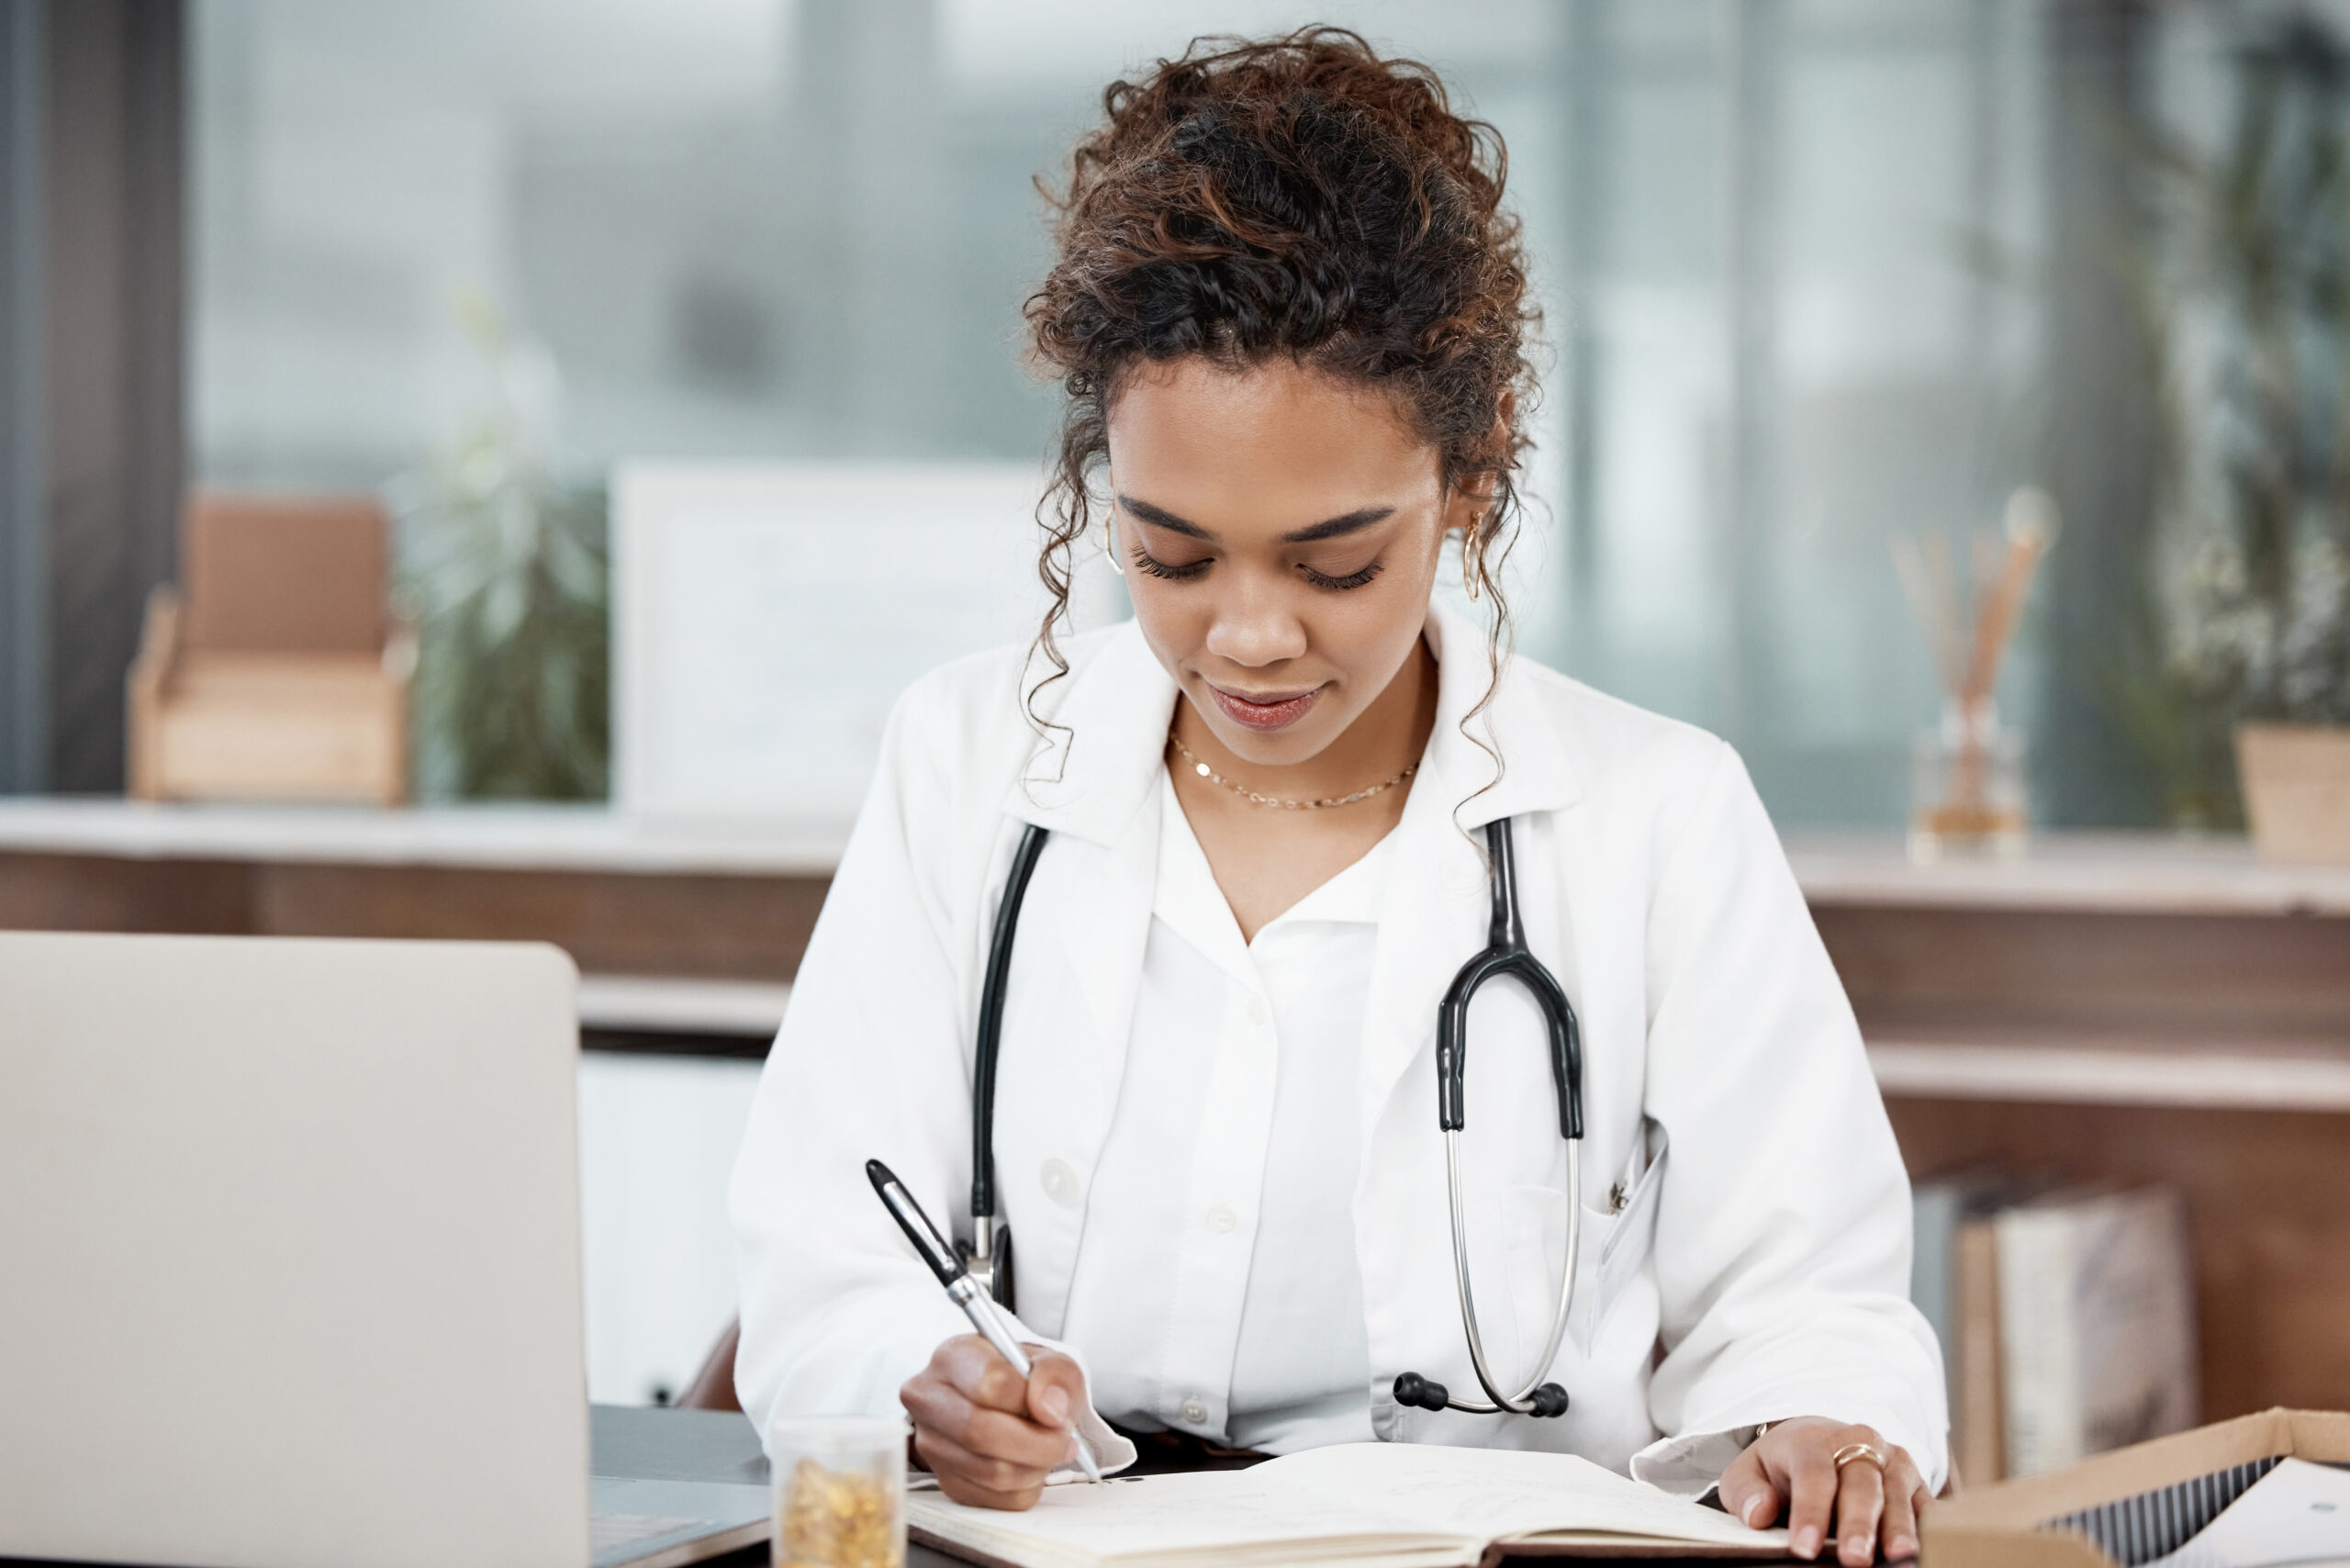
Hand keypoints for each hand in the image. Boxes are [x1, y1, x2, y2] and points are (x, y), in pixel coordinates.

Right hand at [898, 1333, 1088, 1509]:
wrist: (1003, 1403)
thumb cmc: (1022, 1379)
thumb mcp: (1049, 1360)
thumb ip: (1055, 1373)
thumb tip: (1050, 1408)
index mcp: (952, 1357)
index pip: (988, 1382)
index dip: (1031, 1401)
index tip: (1056, 1410)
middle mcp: (929, 1399)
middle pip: (981, 1432)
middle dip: (1038, 1443)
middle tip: (1063, 1439)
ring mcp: (931, 1444)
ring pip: (991, 1472)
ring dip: (1036, 1467)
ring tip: (1051, 1449)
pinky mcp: (946, 1481)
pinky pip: (996, 1499)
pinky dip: (1026, 1487)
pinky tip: (1031, 1464)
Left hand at [1717, 1417, 1929, 1564]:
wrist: (1819, 1441)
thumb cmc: (1781, 1467)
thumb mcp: (1748, 1473)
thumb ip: (1746, 1492)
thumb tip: (1759, 1514)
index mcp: (1811, 1440)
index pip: (1812, 1474)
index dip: (1809, 1512)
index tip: (1804, 1548)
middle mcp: (1857, 1442)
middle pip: (1860, 1484)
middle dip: (1858, 1525)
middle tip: (1854, 1560)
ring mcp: (1892, 1460)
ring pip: (1898, 1494)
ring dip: (1900, 1528)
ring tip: (1899, 1557)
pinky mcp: (1917, 1482)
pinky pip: (1927, 1505)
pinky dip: (1928, 1528)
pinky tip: (1925, 1550)